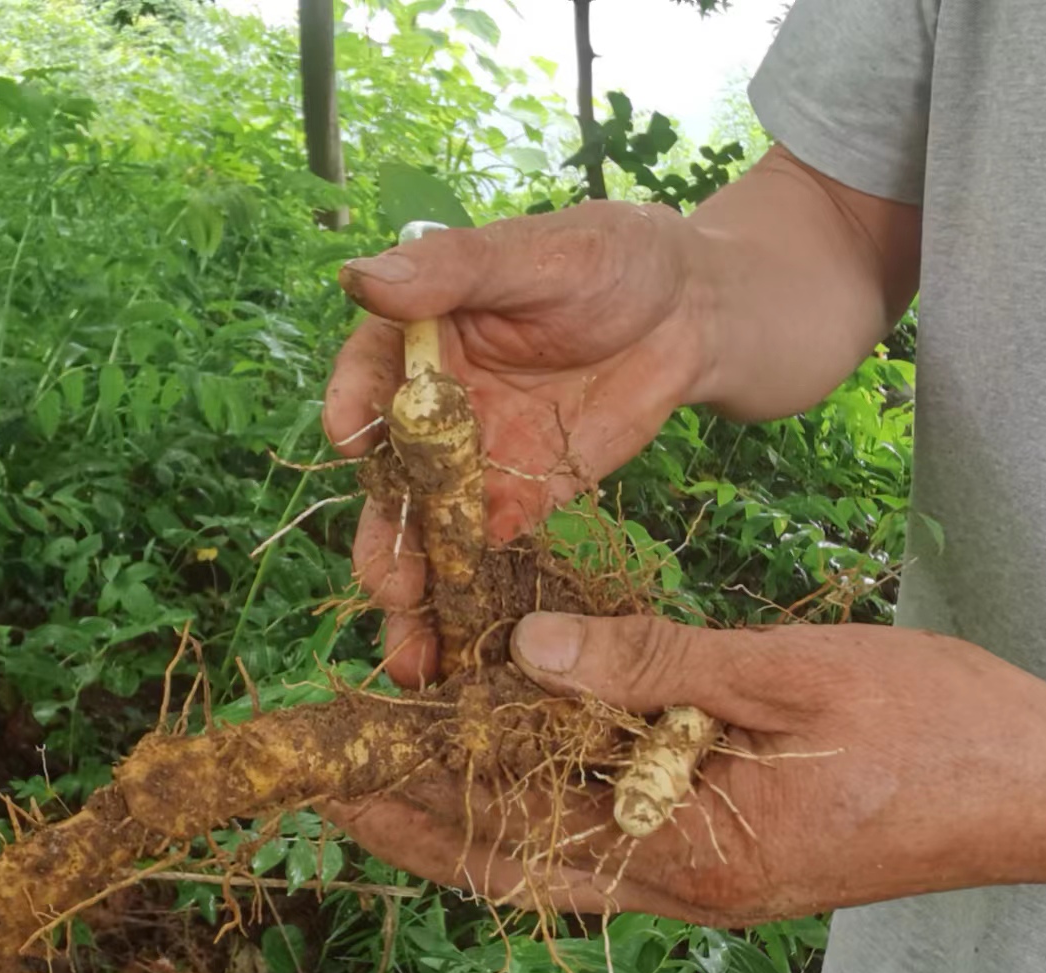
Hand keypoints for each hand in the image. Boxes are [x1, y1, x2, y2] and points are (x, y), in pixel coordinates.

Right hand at [323, 200, 716, 685]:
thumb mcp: (533, 252)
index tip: (352, 439)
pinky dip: (477, 583)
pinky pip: (490, 542)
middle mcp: (432, 406)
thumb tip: (360, 277)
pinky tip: (472, 630)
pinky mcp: (523, 494)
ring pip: (430, 524)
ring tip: (414, 647)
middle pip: (389, 476)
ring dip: (418, 583)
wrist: (693, 311)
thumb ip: (453, 270)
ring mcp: (476, 456)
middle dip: (383, 537)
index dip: (354, 407)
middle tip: (384, 586)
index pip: (368, 377)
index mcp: (418, 337)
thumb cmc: (609, 258)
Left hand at [326, 613, 1045, 926]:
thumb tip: (527, 654)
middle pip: (513, 860)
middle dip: (417, 810)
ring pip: (559, 850)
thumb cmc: (948, 728)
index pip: (511, 834)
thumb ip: (660, 665)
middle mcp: (688, 886)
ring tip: (402, 736)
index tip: (331, 753)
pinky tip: (526, 733)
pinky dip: (555, 788)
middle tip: (328, 756)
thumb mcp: (798, 675)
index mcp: (695, 852)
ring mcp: (714, 879)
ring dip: (479, 799)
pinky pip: (617, 831)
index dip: (413, 794)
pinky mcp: (738, 853)